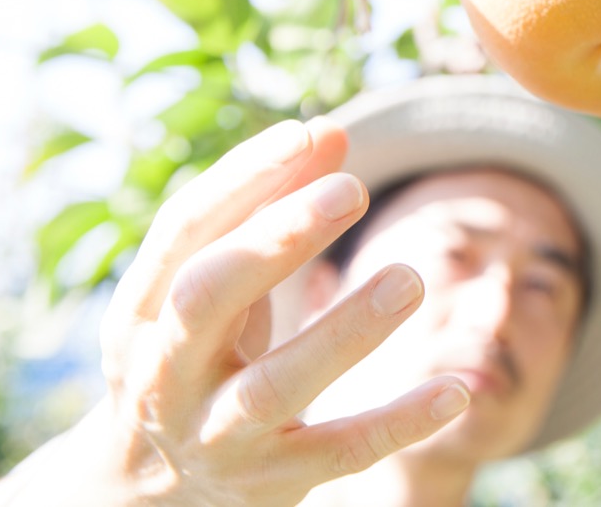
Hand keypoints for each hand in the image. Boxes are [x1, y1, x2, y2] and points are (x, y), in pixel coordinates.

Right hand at [0, 119, 469, 506]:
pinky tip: (457, 389)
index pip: (184, 230)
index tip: (310, 132)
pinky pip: (341, 452)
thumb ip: (270, 207)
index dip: (244, 177)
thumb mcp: (212, 286)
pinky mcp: (271, 483)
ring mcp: (215, 434)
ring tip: (411, 278)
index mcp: (145, 310)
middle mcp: (166, 373)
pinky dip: (399, 421)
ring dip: (344, 330)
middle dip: (277, 239)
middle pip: (208, 297)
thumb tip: (329, 131)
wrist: (143, 493)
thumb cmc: (197, 353)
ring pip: (275, 385)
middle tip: (352, 189)